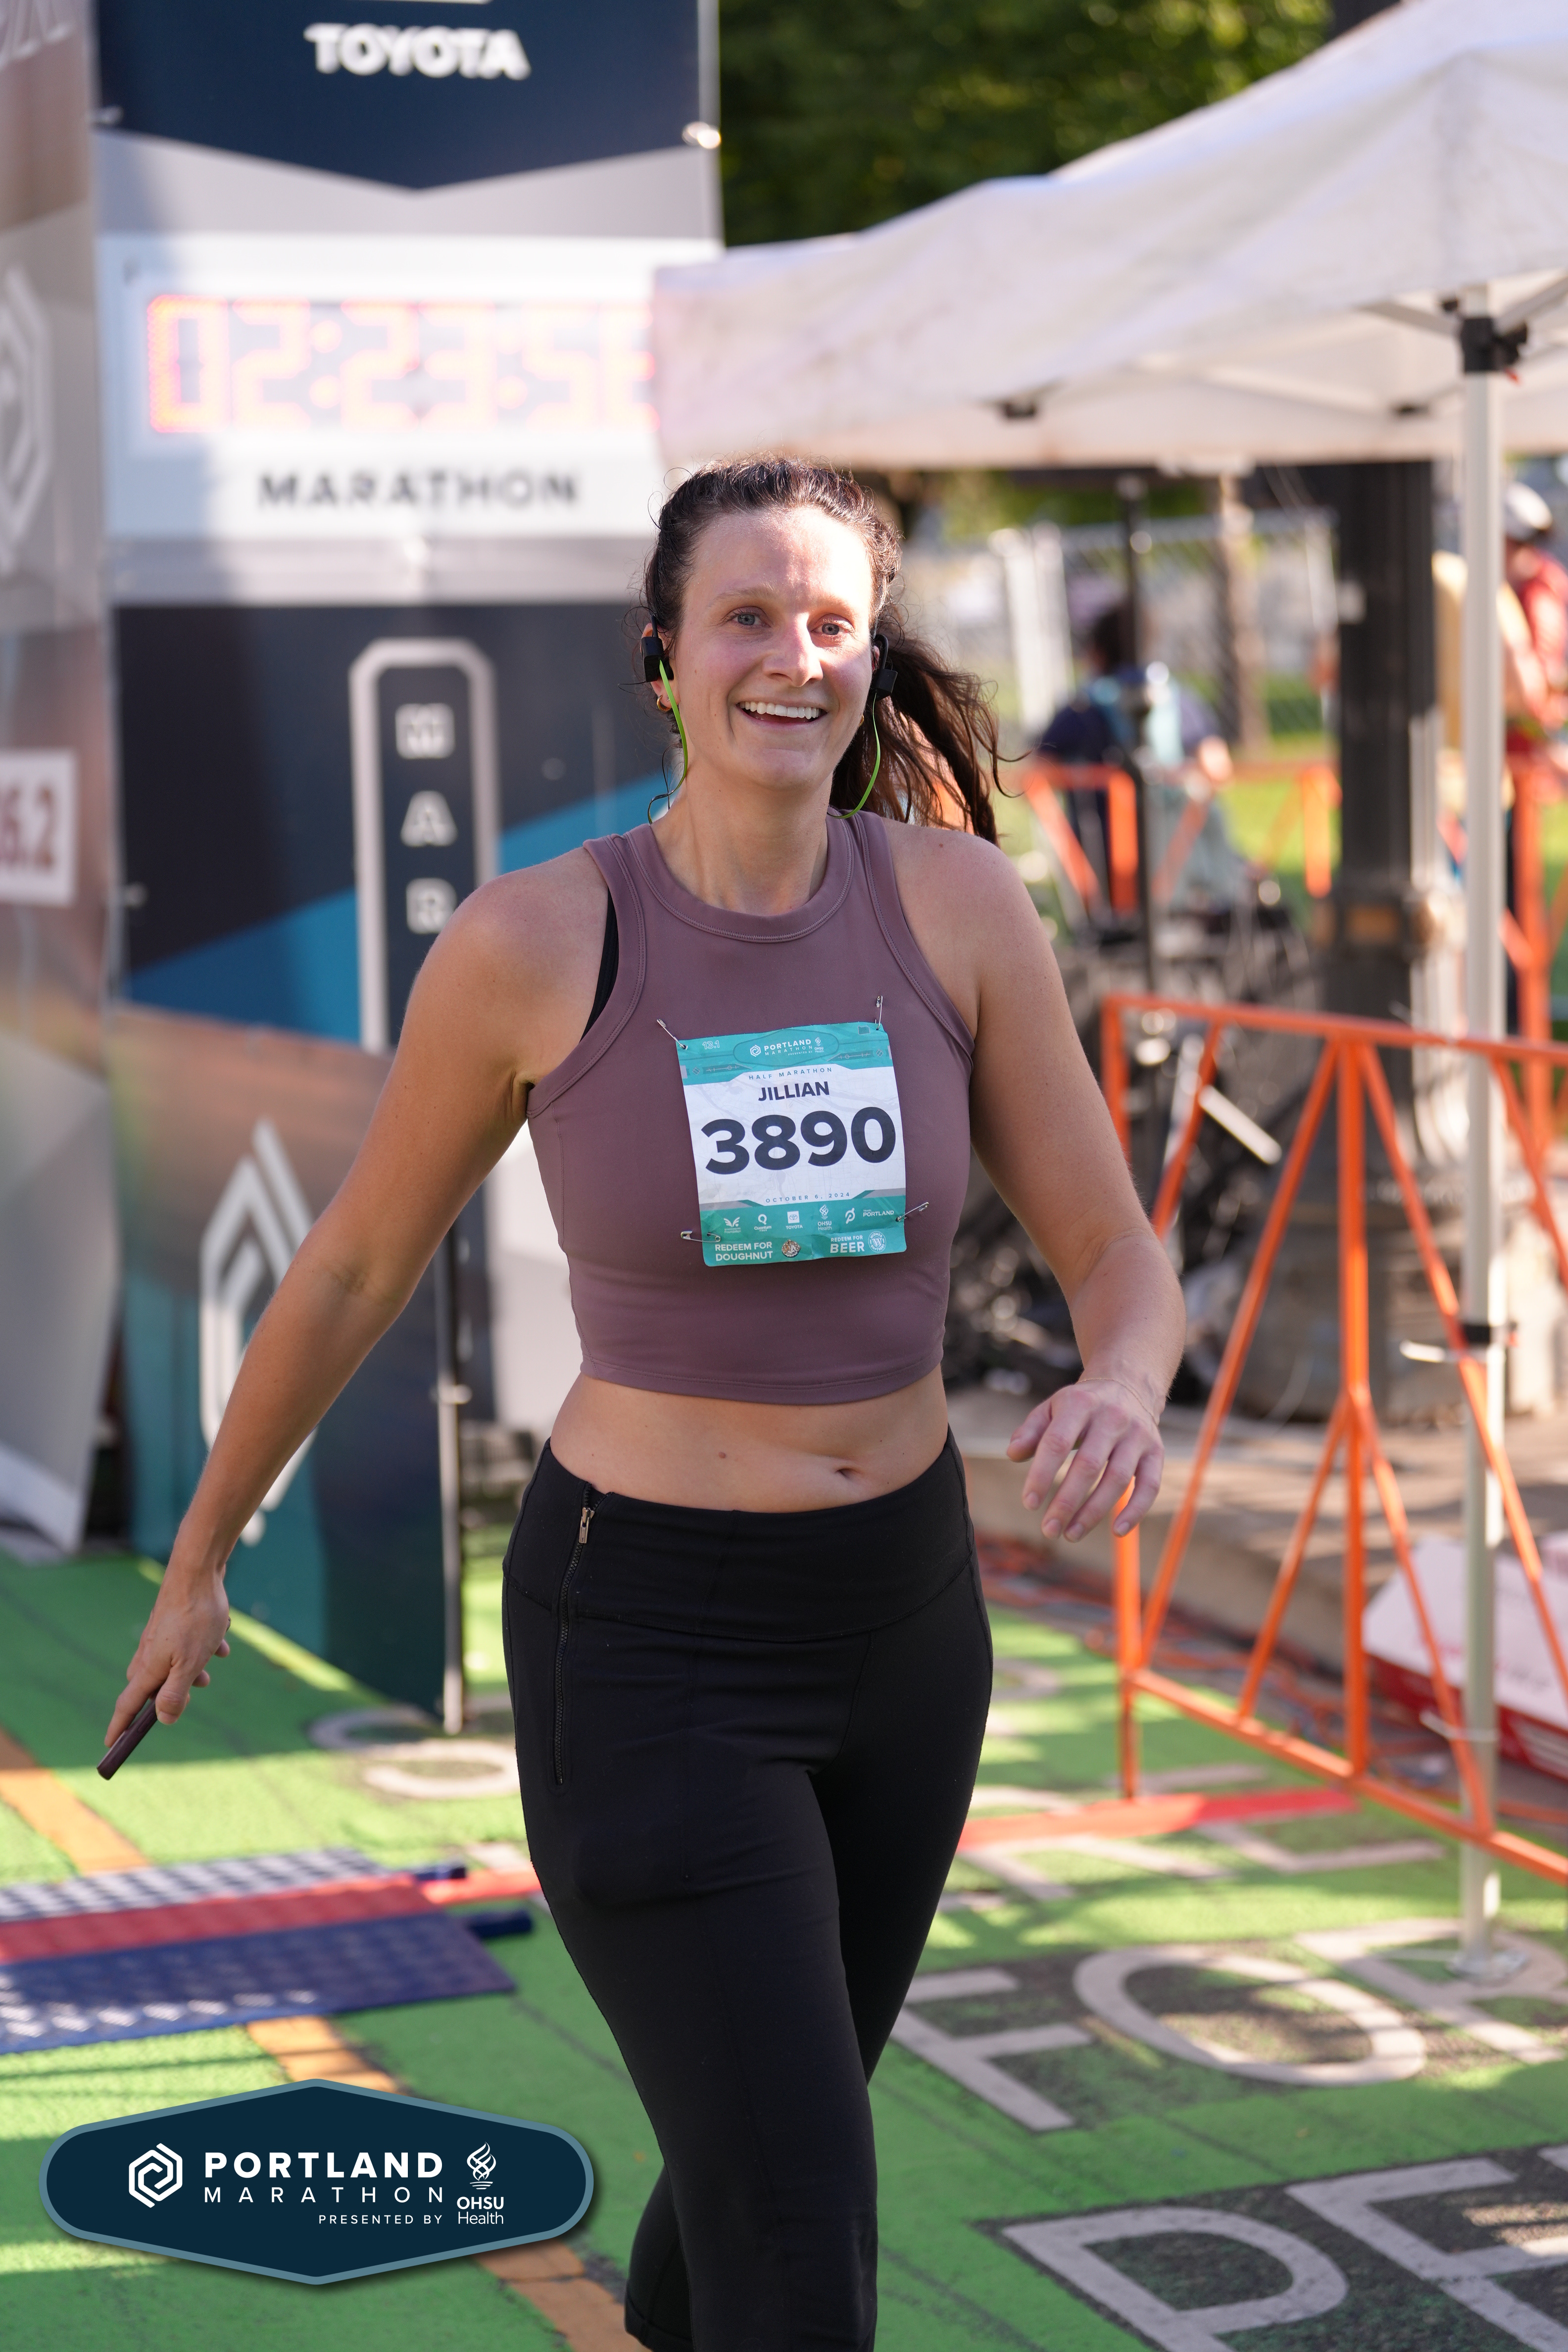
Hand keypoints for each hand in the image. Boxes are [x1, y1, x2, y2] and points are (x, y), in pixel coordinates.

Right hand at [104, 1565, 231, 1747]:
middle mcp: (149, 1652)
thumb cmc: (195, 1618)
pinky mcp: (175, 1622)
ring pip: (175, 1664)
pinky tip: (222, 1642)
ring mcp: (161, 1636)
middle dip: (174, 1693)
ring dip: (195, 1668)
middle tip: (197, 1688)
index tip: (111, 1747)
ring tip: (213, 1661)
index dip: (119, 1727)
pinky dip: (204, 1646)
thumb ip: (175, 1693)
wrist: (199, 1571)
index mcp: (148, 1667)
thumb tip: (163, 1720)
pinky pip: (188, 1644)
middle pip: (153, 1686)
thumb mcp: (190, 1664)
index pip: (128, 1705)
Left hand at [1006, 1376, 1163, 1542]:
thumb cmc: (1081, 1405)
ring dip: (1094, 1512)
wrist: (1128, 1385)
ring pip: (1117, 1479)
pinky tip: (1117, 1530)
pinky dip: (1136, 1510)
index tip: (1029, 1504)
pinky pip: (1149, 1485)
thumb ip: (1031, 1431)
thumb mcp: (1052, 1408)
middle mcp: (1112, 1418)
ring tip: (1071, 1534)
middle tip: (1049, 1530)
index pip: (1057, 1443)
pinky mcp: (1156, 1451)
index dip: (1041, 1475)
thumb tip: (1013, 1454)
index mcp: (1080, 1404)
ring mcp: (1137, 1435)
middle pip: (1088, 1465)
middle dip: (1066, 1502)